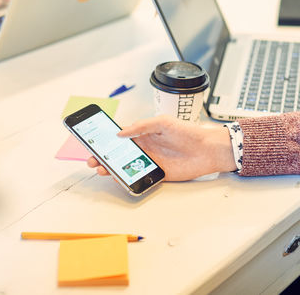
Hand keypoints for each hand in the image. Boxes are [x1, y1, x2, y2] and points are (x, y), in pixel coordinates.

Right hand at [87, 115, 236, 181]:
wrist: (206, 149)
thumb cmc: (187, 132)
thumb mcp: (162, 122)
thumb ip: (141, 126)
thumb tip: (120, 132)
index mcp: (143, 133)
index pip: (119, 136)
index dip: (105, 139)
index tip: (92, 142)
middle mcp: (144, 147)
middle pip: (118, 153)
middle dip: (103, 156)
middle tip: (92, 159)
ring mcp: (149, 161)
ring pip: (125, 166)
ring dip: (111, 168)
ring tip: (101, 169)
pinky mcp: (156, 174)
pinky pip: (138, 177)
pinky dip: (126, 178)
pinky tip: (119, 177)